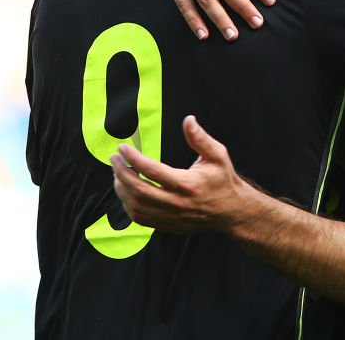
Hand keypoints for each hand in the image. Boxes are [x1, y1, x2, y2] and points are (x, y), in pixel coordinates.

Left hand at [110, 115, 251, 232]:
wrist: (230, 211)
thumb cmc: (223, 180)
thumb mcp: (217, 155)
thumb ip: (200, 138)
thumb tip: (188, 120)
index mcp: (187, 184)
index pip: (151, 170)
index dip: (133, 158)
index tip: (122, 148)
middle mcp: (176, 202)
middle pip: (138, 190)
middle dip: (121, 173)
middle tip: (114, 159)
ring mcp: (170, 217)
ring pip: (136, 206)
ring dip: (122, 189)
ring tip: (117, 173)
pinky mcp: (166, 225)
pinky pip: (140, 218)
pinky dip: (128, 204)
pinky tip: (126, 191)